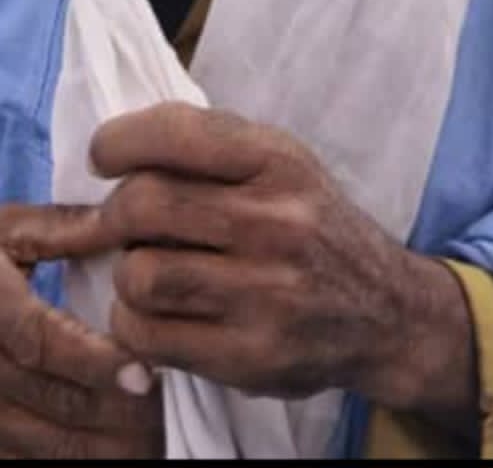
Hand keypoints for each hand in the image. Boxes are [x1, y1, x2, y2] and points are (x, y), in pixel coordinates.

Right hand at [0, 203, 163, 457]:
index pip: (44, 342)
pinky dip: (65, 467)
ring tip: (151, 441)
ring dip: (101, 450)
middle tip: (165, 412)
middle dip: (116, 415)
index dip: (97, 363)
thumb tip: (127, 216)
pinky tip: (106, 457)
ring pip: (44, 446)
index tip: (146, 373)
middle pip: (54, 402)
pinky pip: (21, 467)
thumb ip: (66, 225)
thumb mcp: (3, 229)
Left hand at [92, 103, 476, 423]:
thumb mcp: (279, 162)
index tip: (104, 157)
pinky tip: (157, 313)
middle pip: (142, 205)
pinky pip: (146, 336)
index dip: (117, 142)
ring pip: (138, 274)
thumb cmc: (311, 224)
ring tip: (148, 269)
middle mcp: (276, 224)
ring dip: (126, 272)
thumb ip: (205, 145)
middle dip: (112, 214)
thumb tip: (109, 149)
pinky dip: (132, 323)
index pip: (173, 133)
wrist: (388, 313)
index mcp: (278, 161)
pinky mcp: (251, 358)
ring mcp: (266, 295)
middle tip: (119, 223)